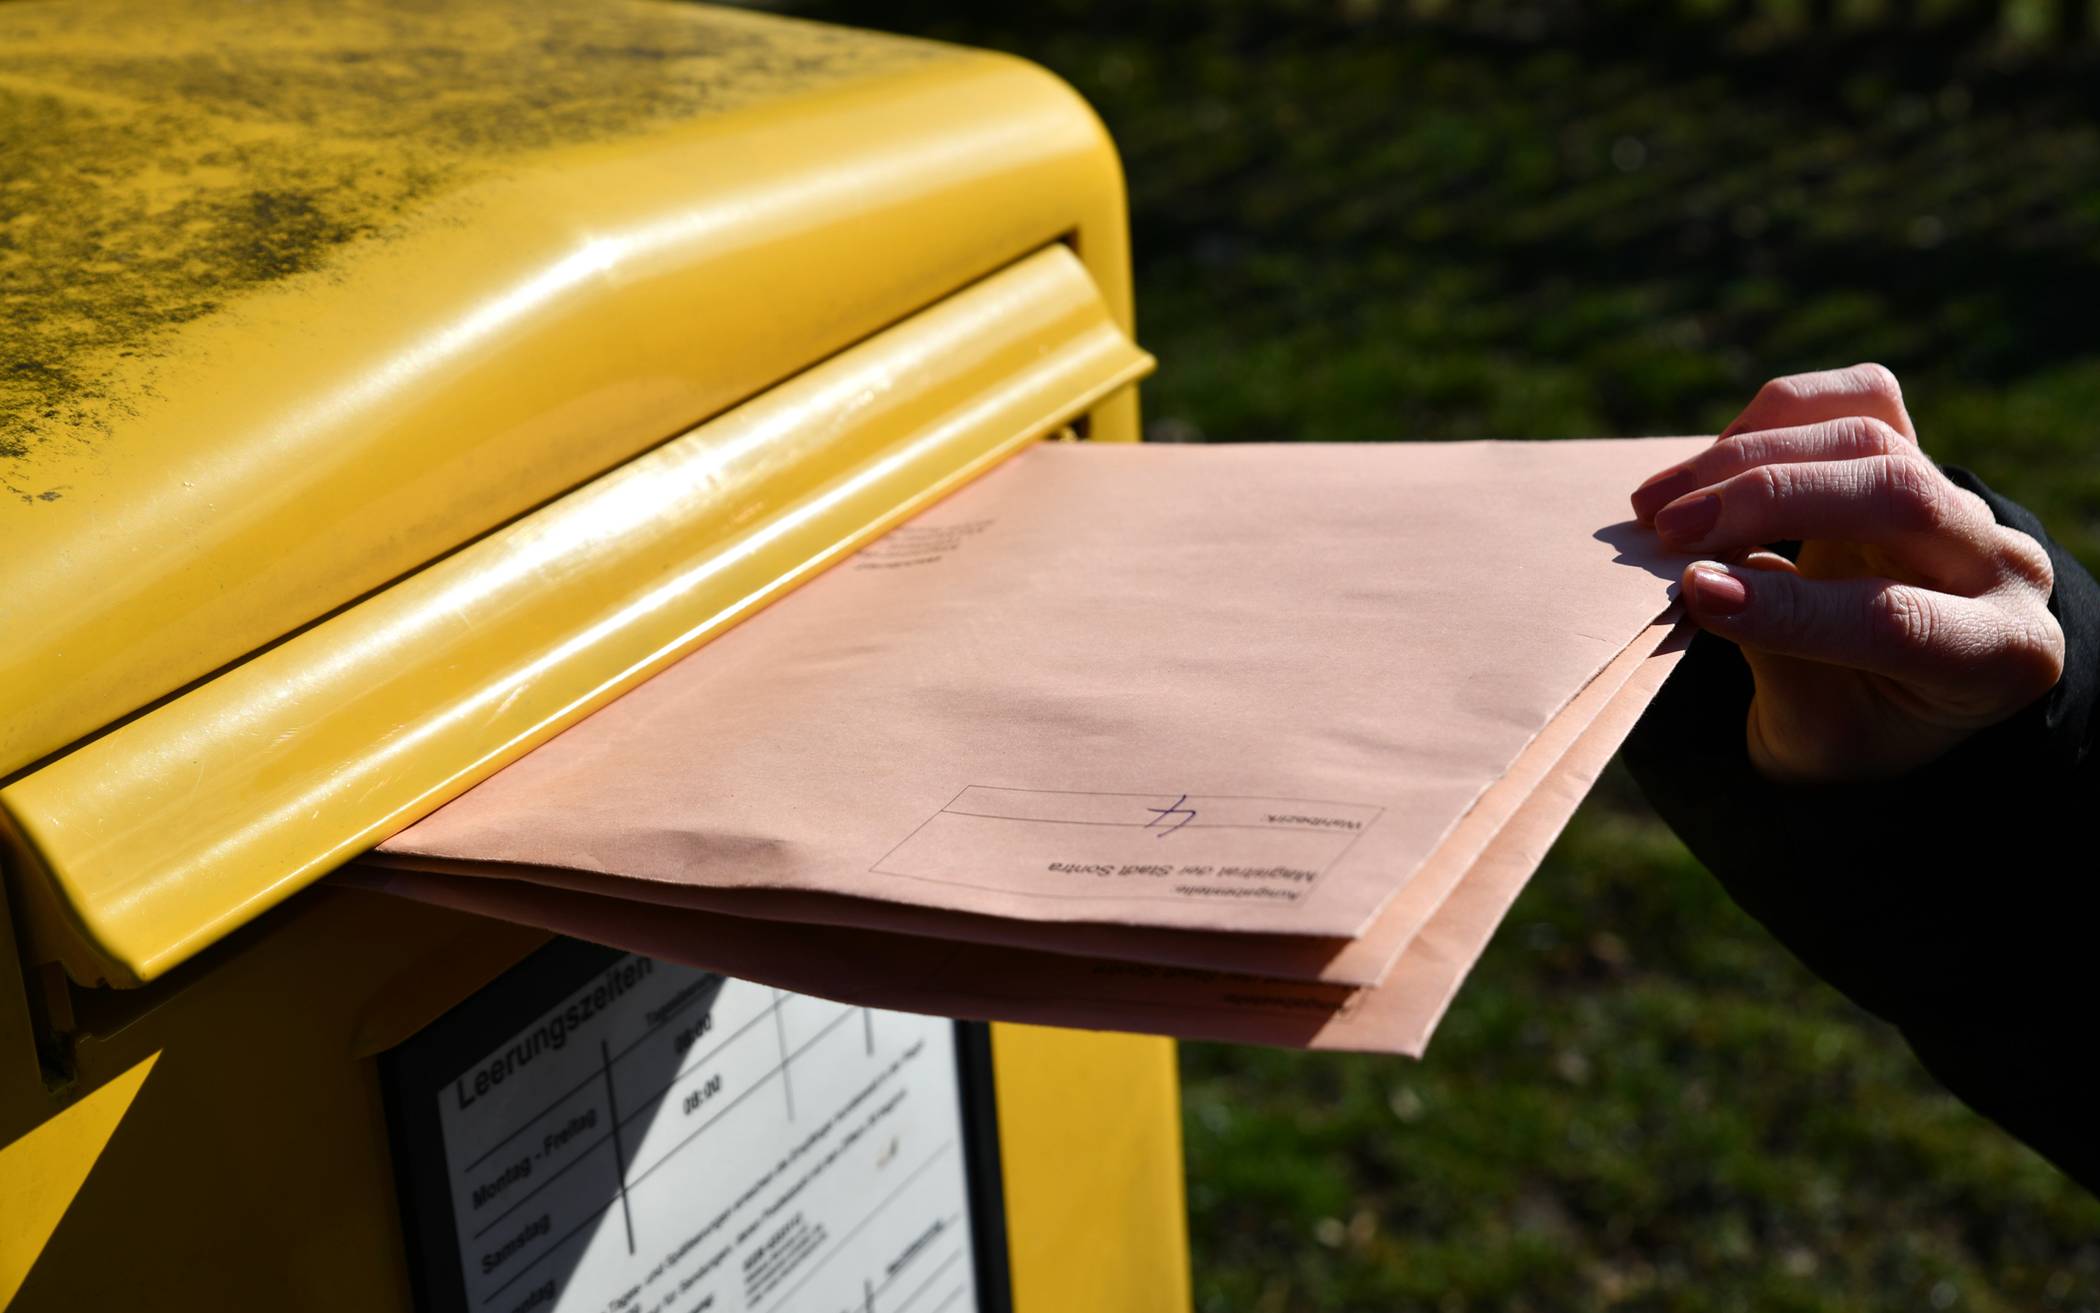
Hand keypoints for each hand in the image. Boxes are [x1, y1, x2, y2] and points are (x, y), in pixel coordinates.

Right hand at [1630, 364, 2064, 781]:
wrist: (1895, 690)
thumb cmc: (1852, 725)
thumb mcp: (1817, 738)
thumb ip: (1779, 659)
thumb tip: (1705, 578)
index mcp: (2001, 655)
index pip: (1897, 618)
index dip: (1788, 606)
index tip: (1694, 593)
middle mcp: (1999, 564)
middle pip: (1896, 494)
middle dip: (1768, 500)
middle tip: (1670, 532)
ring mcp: (1962, 499)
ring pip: (1869, 434)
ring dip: (1747, 457)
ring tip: (1659, 504)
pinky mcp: (1919, 452)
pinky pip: (1863, 397)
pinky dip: (1777, 414)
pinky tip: (1713, 459)